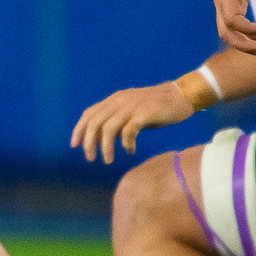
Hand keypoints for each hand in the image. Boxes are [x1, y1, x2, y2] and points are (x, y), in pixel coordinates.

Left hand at [71, 82, 194, 163]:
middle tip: (90, 158)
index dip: (79, 129)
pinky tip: (130, 151)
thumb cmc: (156, 106)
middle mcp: (119, 101)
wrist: (181, 95)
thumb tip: (104, 137)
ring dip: (105, 147)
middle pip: (95, 122)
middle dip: (89, 142)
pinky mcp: (144, 113)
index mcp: (114, 100)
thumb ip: (117, 119)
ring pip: (108, 129)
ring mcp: (131, 106)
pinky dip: (126, 143)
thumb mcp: (132, 109)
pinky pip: (128, 131)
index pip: (89, 114)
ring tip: (108, 160)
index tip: (74, 145)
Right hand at [214, 0, 255, 57]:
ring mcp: (224, 3)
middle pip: (225, 31)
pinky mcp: (231, 4)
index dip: (246, 30)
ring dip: (244, 43)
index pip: (231, 19)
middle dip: (244, 45)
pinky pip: (233, 25)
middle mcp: (221, 0)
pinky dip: (244, 35)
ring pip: (227, 31)